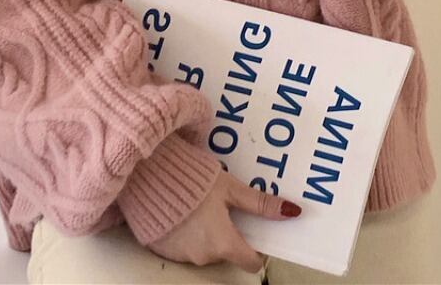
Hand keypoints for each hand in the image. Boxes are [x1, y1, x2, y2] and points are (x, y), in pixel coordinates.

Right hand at [145, 167, 302, 272]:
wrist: (148, 178)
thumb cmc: (193, 181)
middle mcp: (204, 257)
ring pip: (204, 249)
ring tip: (200, 204)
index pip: (251, 262)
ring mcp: (182, 256)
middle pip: (226, 252)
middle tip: (223, 206)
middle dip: (227, 233)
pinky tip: (183, 211)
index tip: (253, 230)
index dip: (256, 248)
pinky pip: (184, 247)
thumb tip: (292, 212)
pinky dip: (187, 234)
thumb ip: (260, 203)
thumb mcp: (230, 188)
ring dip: (206, 233)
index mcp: (224, 243)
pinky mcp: (164, 250)